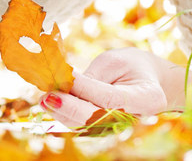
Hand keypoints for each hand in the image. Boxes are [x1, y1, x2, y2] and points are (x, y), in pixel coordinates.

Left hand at [39, 47, 179, 128]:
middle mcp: (133, 118)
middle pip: (98, 118)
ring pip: (87, 126)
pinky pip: (82, 126)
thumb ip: (93, 76)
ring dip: (62, 114)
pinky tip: (51, 104)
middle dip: (69, 108)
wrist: (145, 80)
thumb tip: (65, 85)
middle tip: (47, 97)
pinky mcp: (104, 129)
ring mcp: (119, 127)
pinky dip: (65, 116)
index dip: (85, 89)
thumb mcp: (114, 62)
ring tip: (44, 99)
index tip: (64, 79)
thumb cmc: (130, 66)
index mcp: (147, 98)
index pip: (110, 98)